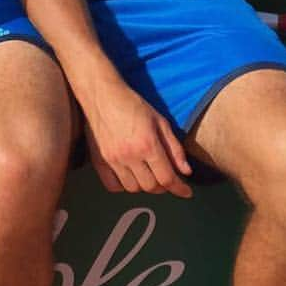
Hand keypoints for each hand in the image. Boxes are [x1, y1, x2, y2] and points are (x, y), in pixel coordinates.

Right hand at [82, 80, 191, 197]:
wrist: (101, 93)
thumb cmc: (132, 104)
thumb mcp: (160, 120)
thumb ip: (174, 148)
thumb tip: (186, 172)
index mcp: (147, 144)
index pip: (167, 178)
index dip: (179, 188)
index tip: (186, 192)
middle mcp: (129, 155)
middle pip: (151, 187)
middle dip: (162, 185)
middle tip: (165, 175)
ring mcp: (112, 160)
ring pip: (133, 189)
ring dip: (143, 185)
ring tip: (147, 173)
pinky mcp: (98, 160)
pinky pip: (113, 186)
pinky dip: (123, 185)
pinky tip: (128, 175)